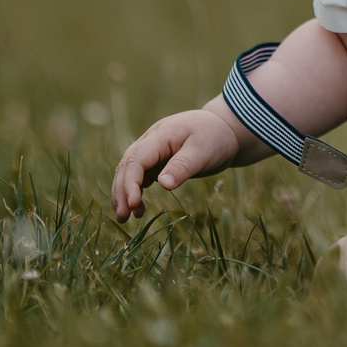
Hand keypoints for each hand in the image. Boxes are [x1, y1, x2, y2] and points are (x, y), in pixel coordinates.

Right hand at [111, 106, 247, 219]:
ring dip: (124, 193)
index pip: (137, 159)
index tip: (133, 203)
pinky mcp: (156, 160)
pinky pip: (139, 175)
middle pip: (127, 165)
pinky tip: (138, 207)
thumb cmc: (215, 137)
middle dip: (121, 191)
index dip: (131, 182)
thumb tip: (163, 185)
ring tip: (126, 217)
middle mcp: (151, 141)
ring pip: (129, 171)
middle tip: (123, 217)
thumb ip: (182, 166)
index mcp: (161, 135)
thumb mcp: (203, 152)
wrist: (225, 129)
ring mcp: (152, 150)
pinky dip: (134, 190)